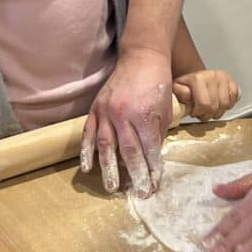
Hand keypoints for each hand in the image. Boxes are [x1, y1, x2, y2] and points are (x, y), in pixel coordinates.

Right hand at [81, 48, 172, 195]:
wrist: (142, 57)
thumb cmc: (157, 83)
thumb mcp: (165, 109)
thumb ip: (157, 134)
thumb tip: (151, 158)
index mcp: (143, 114)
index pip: (148, 149)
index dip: (152, 169)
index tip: (154, 185)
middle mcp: (123, 114)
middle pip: (128, 152)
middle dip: (135, 175)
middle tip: (138, 194)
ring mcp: (106, 111)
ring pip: (106, 146)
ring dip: (109, 170)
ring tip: (112, 188)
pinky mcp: (95, 108)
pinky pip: (89, 133)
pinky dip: (87, 151)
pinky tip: (87, 167)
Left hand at [172, 69, 240, 119]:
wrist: (196, 78)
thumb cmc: (186, 86)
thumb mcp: (176, 88)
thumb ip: (179, 92)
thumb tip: (189, 96)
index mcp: (198, 78)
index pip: (205, 104)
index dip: (199, 113)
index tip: (194, 112)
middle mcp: (213, 75)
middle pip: (215, 107)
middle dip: (207, 115)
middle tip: (201, 113)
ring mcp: (224, 78)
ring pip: (226, 105)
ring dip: (217, 112)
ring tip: (210, 109)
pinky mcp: (232, 81)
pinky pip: (235, 97)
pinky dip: (228, 105)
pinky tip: (220, 104)